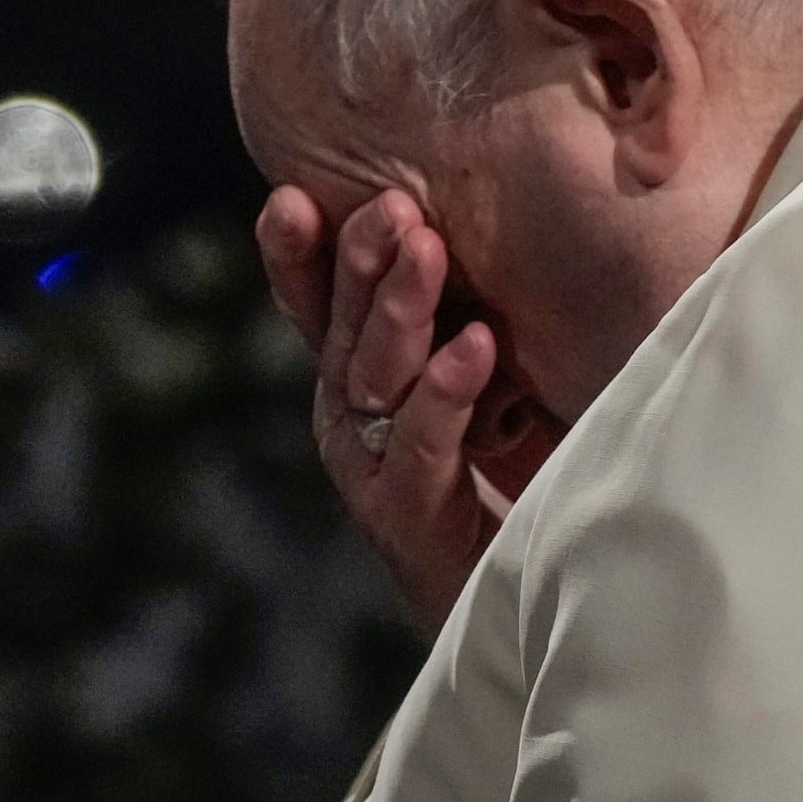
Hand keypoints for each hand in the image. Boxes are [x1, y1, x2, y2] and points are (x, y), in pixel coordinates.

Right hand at [256, 184, 534, 633]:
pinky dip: (447, 391)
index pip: (309, 304)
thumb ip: (462, 310)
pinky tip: (475, 345)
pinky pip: (425, 443)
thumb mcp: (478, 378)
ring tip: (426, 249)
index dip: (296, 255)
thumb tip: (470, 221)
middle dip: (357, 261)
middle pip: (339, 328)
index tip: (291, 196)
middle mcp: (347, 419)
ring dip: (397, 309)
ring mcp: (371, 470)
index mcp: (352, 378)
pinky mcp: (410, 516)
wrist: (510, 605)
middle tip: (389, 206)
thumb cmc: (506, 474)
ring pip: (373, 377)